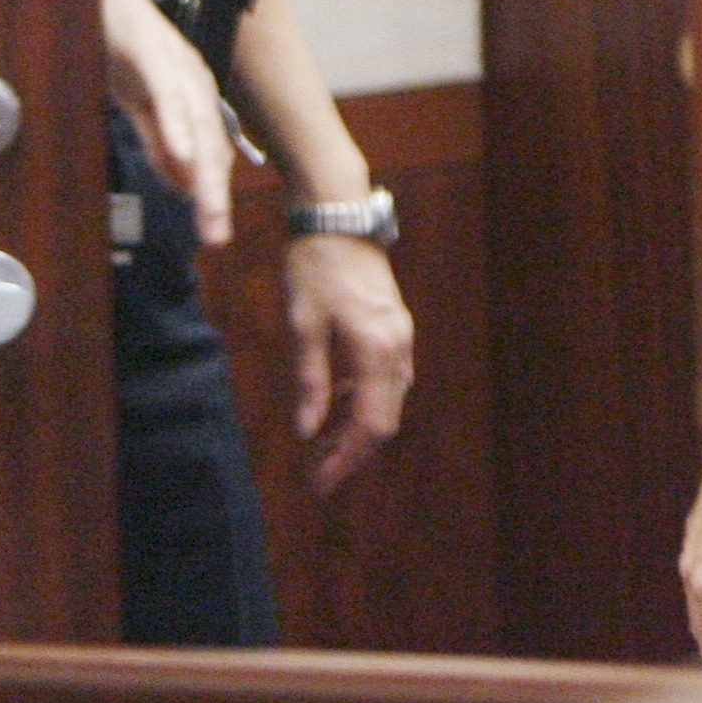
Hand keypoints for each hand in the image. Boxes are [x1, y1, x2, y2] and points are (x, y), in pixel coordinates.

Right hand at [98, 0, 236, 244]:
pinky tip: (182, 156)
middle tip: (216, 236)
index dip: (212, 194)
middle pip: (210, 148)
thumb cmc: (122, 44)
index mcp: (195, 98)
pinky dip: (175, 127)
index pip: (210, 154)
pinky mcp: (154, 56)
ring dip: (203, 172)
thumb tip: (180, 179)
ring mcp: (178, 69)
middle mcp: (196, 84)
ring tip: (208, 209)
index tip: (213, 232)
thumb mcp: (140, 101)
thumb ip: (160, 139)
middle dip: (214, 196)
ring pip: (196, 128)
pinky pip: (167, 97)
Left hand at [284, 233, 414, 491]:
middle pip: (385, 417)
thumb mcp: (302, 325)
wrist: (340, 218)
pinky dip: (363, 401)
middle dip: (354, 451)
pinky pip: (386, 377)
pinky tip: (335, 404)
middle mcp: (397, 347)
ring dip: (359, 428)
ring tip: (323, 448)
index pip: (372, 423)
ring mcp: (400, 335)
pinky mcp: (393, 326)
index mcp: (376, 350)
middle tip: (318, 476)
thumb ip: (310, 380)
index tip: (320, 484)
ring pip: (388, 399)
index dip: (347, 459)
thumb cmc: (315, 268)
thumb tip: (308, 431)